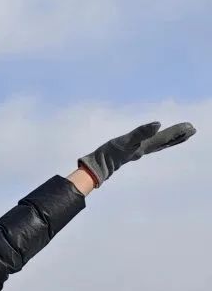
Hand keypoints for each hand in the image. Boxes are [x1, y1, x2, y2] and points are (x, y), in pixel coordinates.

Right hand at [77, 121, 194, 187]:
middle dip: (179, 137)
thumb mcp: (125, 140)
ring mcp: (138, 151)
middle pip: (166, 143)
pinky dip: (158, 142)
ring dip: (170, 140)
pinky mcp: (131, 152)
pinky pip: (150, 145)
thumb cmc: (109, 153)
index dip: (177, 132)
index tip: (190, 127)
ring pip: (159, 145)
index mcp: (145, 146)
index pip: (165, 137)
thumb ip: (141, 132)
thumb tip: (159, 124)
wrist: (97, 166)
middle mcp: (144, 149)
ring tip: (181, 135)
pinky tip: (155, 141)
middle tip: (192, 130)